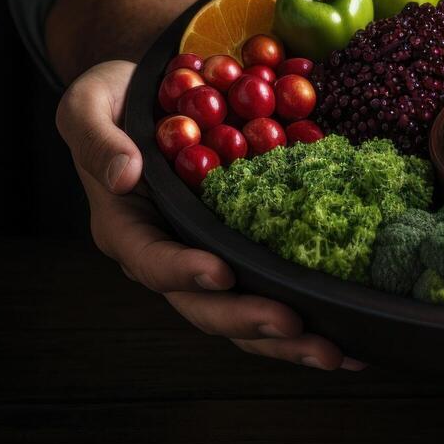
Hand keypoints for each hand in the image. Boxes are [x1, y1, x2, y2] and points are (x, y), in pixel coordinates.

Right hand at [56, 60, 361, 370]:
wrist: (156, 90)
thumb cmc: (117, 99)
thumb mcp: (90, 104)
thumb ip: (97, 138)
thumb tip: (123, 175)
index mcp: (127, 227)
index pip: (152, 259)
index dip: (183, 271)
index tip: (220, 272)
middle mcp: (170, 254)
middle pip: (205, 305)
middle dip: (250, 320)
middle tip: (294, 326)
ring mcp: (210, 257)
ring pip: (245, 311)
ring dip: (288, 339)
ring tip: (335, 352)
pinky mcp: (247, 249)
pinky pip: (275, 288)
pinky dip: (313, 312)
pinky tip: (353, 333)